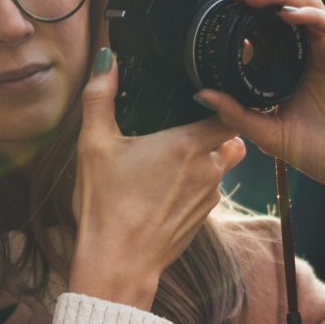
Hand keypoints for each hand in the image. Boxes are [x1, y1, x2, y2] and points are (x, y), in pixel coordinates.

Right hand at [68, 51, 246, 308]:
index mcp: (189, 145)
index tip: (203, 94)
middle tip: (184, 121)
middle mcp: (210, 170)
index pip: (230, 112)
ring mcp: (209, 197)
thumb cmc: (107, 205)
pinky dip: (194, 183)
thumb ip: (100, 97)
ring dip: (203, 158)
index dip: (224, 101)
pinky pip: (208, 190)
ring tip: (170, 155)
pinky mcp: (202, 219)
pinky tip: (164, 185)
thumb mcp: (94, 145)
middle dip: (213, 128)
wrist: (118, 264)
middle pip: (229, 137)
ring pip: (220, 165)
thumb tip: (107, 59)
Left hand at [194, 0, 324, 260]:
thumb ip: (236, 114)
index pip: (272, 20)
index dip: (250, 6)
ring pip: (311, 5)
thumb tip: (201, 94)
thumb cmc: (322, 154)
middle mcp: (315, 52)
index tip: (224, 3)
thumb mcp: (268, 133)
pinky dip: (311, 16)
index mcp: (295, 64)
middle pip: (290, 2)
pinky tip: (289, 16)